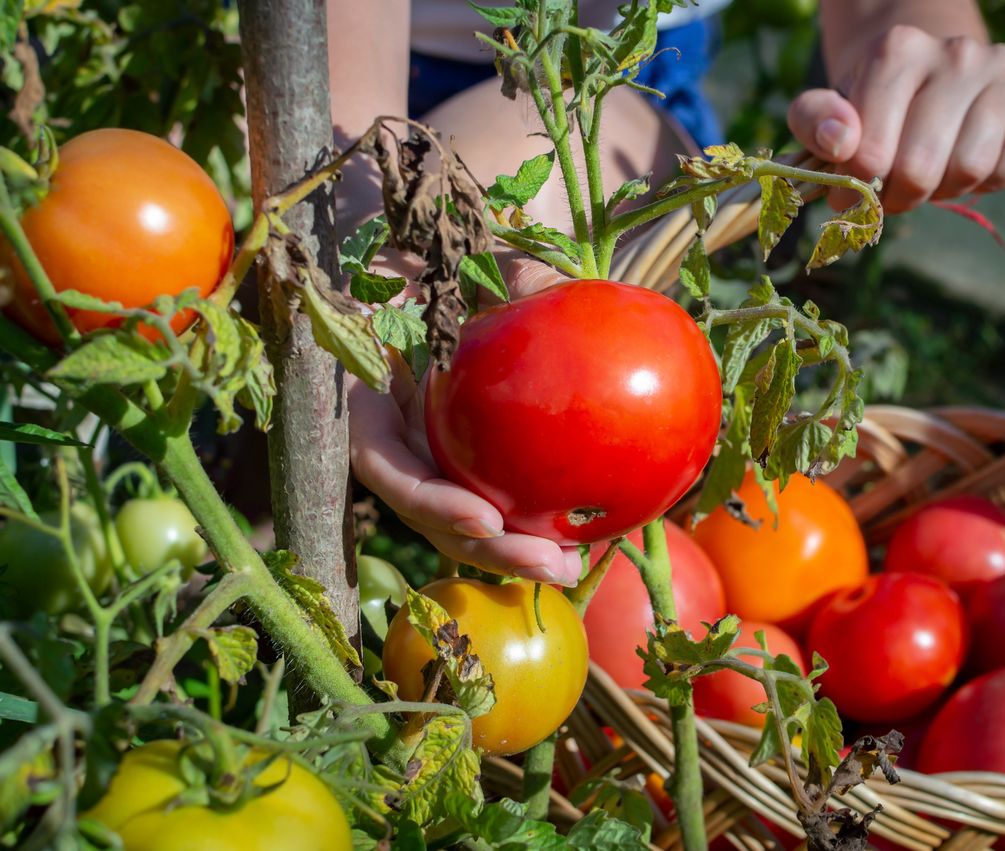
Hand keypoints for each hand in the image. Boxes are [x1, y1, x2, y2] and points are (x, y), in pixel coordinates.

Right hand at [348, 257, 582, 584]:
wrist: (444, 257)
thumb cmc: (444, 252)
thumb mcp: (466, 256)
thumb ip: (502, 277)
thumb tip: (548, 293)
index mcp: (367, 393)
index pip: (383, 463)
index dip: (428, 500)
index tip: (484, 516)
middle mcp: (391, 433)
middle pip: (425, 511)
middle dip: (483, 547)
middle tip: (547, 564)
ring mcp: (423, 452)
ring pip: (458, 520)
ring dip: (509, 551)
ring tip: (569, 568)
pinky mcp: (462, 461)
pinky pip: (493, 496)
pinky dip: (530, 521)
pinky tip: (585, 536)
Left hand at [788, 25, 1004, 212]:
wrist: (933, 65)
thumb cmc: (876, 102)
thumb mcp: (830, 107)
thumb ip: (813, 121)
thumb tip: (841, 143)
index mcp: (896, 51)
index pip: (870, 154)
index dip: (859, 190)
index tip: (855, 192)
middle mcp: (954, 51)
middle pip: (921, 168)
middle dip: (902, 196)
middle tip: (896, 192)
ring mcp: (1002, 64)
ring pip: (972, 167)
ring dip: (948, 189)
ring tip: (936, 173)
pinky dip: (994, 178)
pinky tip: (977, 162)